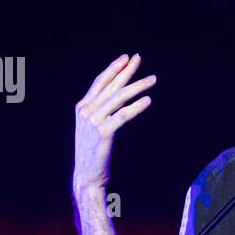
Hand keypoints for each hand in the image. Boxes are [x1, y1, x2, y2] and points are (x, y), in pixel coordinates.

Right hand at [73, 53, 155, 196]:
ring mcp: (93, 122)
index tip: (126, 58)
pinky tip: (147, 100)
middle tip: (139, 58)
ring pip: (119, 98)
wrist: (87, 176)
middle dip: (126, 71)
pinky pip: (123, 115)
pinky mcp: (103, 133)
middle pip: (111, 86)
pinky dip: (136, 107)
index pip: (100, 83)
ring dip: (138, 86)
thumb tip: (116, 98)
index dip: (113, 69)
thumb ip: (100, 112)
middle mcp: (86, 111)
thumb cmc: (93, 153)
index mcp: (82, 108)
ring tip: (152, 79)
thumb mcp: (92, 128)